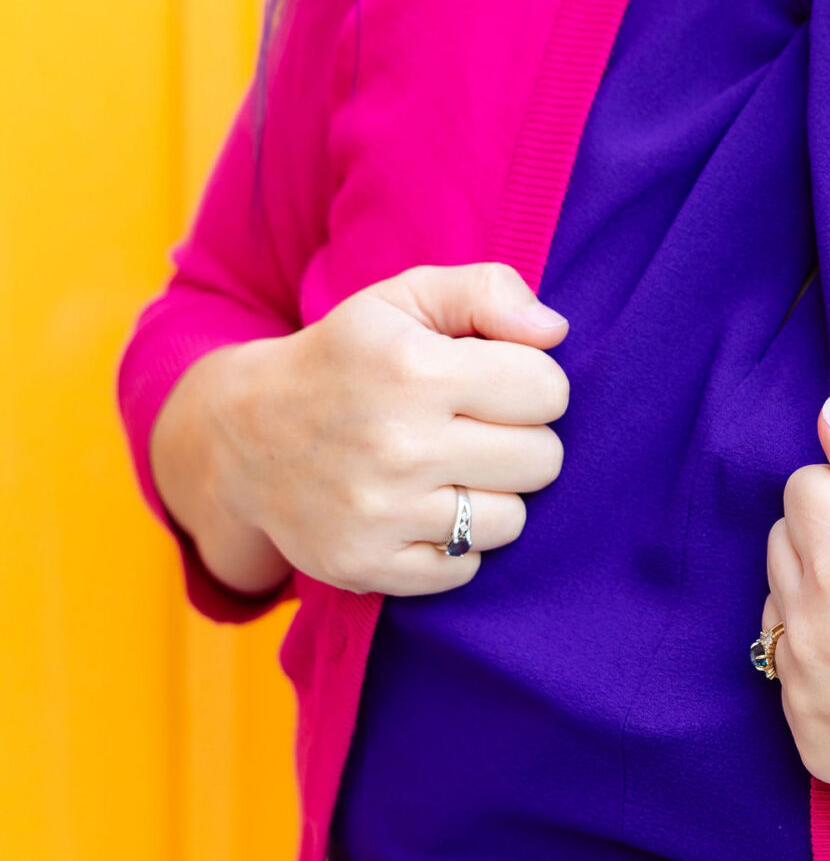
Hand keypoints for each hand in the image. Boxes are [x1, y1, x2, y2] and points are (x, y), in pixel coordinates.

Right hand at [150, 263, 568, 598]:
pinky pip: (464, 569)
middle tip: (476, 428)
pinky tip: (421, 508)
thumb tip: (554, 332)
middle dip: (521, 438)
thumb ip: (488, 291)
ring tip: (450, 469)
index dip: (531, 382)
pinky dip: (454, 543)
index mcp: (413, 368)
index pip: (547, 390)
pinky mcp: (365, 565)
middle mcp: (396, 445)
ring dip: (491, 494)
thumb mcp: (405, 298)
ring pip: (510, 520)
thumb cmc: (346, 358)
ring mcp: (379, 514)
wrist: (243, 435)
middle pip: (542, 459)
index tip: (496, 381)